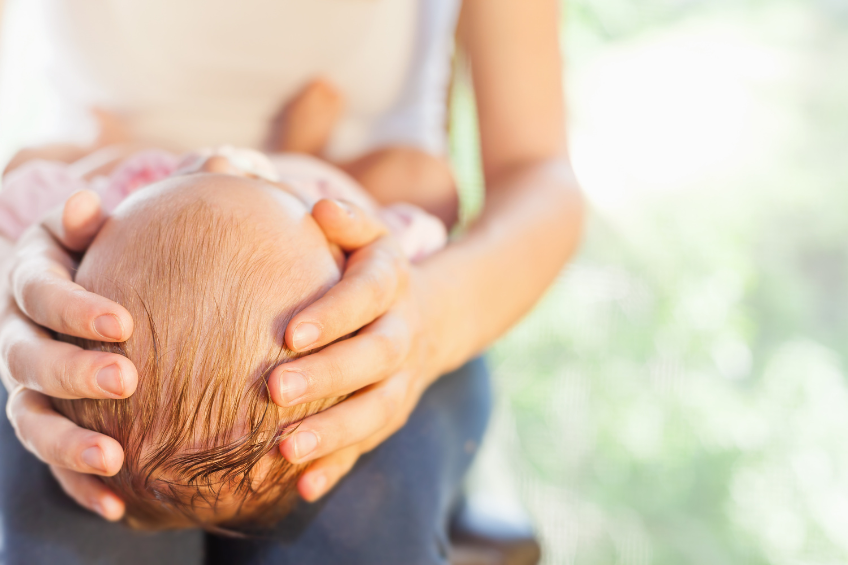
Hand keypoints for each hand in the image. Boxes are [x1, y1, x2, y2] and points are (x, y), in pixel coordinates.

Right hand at [0, 190, 134, 519]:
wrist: (99, 291)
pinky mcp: (46, 422)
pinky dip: (79, 485)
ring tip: (116, 460)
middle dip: (73, 372)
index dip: (72, 307)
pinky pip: (54, 461)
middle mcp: (18, 335)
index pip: (37, 290)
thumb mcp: (103, 225)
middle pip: (29, 359)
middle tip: (128, 379)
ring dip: (67, 444)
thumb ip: (98, 218)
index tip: (123, 321)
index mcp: (31, 280)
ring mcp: (27, 386)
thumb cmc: (114, 250)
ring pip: (30, 420)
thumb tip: (89, 205)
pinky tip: (118, 505)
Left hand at [267, 199, 442, 500]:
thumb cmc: (374, 271)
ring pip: (375, 411)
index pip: (367, 296)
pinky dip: (337, 467)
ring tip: (284, 451)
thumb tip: (319, 207)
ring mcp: (401, 381)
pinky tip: (303, 489)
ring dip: (332, 433)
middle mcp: (402, 335)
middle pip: (373, 358)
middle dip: (327, 376)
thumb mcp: (372, 238)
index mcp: (393, 285)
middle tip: (274, 391)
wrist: (431, 318)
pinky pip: (367, 444)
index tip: (287, 334)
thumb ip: (349, 221)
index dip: (333, 315)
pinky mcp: (389, 414)